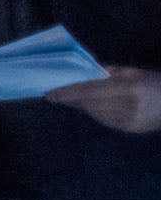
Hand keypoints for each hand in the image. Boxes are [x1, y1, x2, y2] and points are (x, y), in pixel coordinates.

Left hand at [45, 67, 160, 134]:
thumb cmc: (157, 83)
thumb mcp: (136, 72)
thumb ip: (111, 71)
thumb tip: (86, 70)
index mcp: (130, 88)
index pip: (91, 91)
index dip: (69, 93)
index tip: (50, 94)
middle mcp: (129, 106)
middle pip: (91, 104)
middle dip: (72, 100)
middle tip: (56, 95)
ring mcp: (131, 120)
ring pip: (96, 114)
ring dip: (82, 106)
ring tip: (71, 99)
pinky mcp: (131, 129)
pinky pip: (105, 121)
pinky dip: (95, 113)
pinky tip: (90, 107)